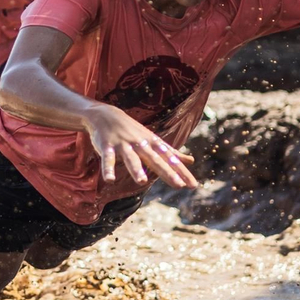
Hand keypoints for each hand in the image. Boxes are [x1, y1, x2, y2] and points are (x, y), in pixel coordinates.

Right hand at [82, 104, 196, 190]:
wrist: (107, 114)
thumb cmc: (134, 131)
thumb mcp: (154, 140)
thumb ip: (171, 153)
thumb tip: (191, 161)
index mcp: (153, 144)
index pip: (170, 160)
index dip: (181, 172)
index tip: (193, 185)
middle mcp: (140, 144)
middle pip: (155, 160)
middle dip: (167, 172)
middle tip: (179, 185)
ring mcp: (123, 145)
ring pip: (131, 158)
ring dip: (136, 169)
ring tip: (142, 182)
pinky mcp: (107, 146)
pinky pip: (108, 159)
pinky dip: (107, 169)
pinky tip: (110, 180)